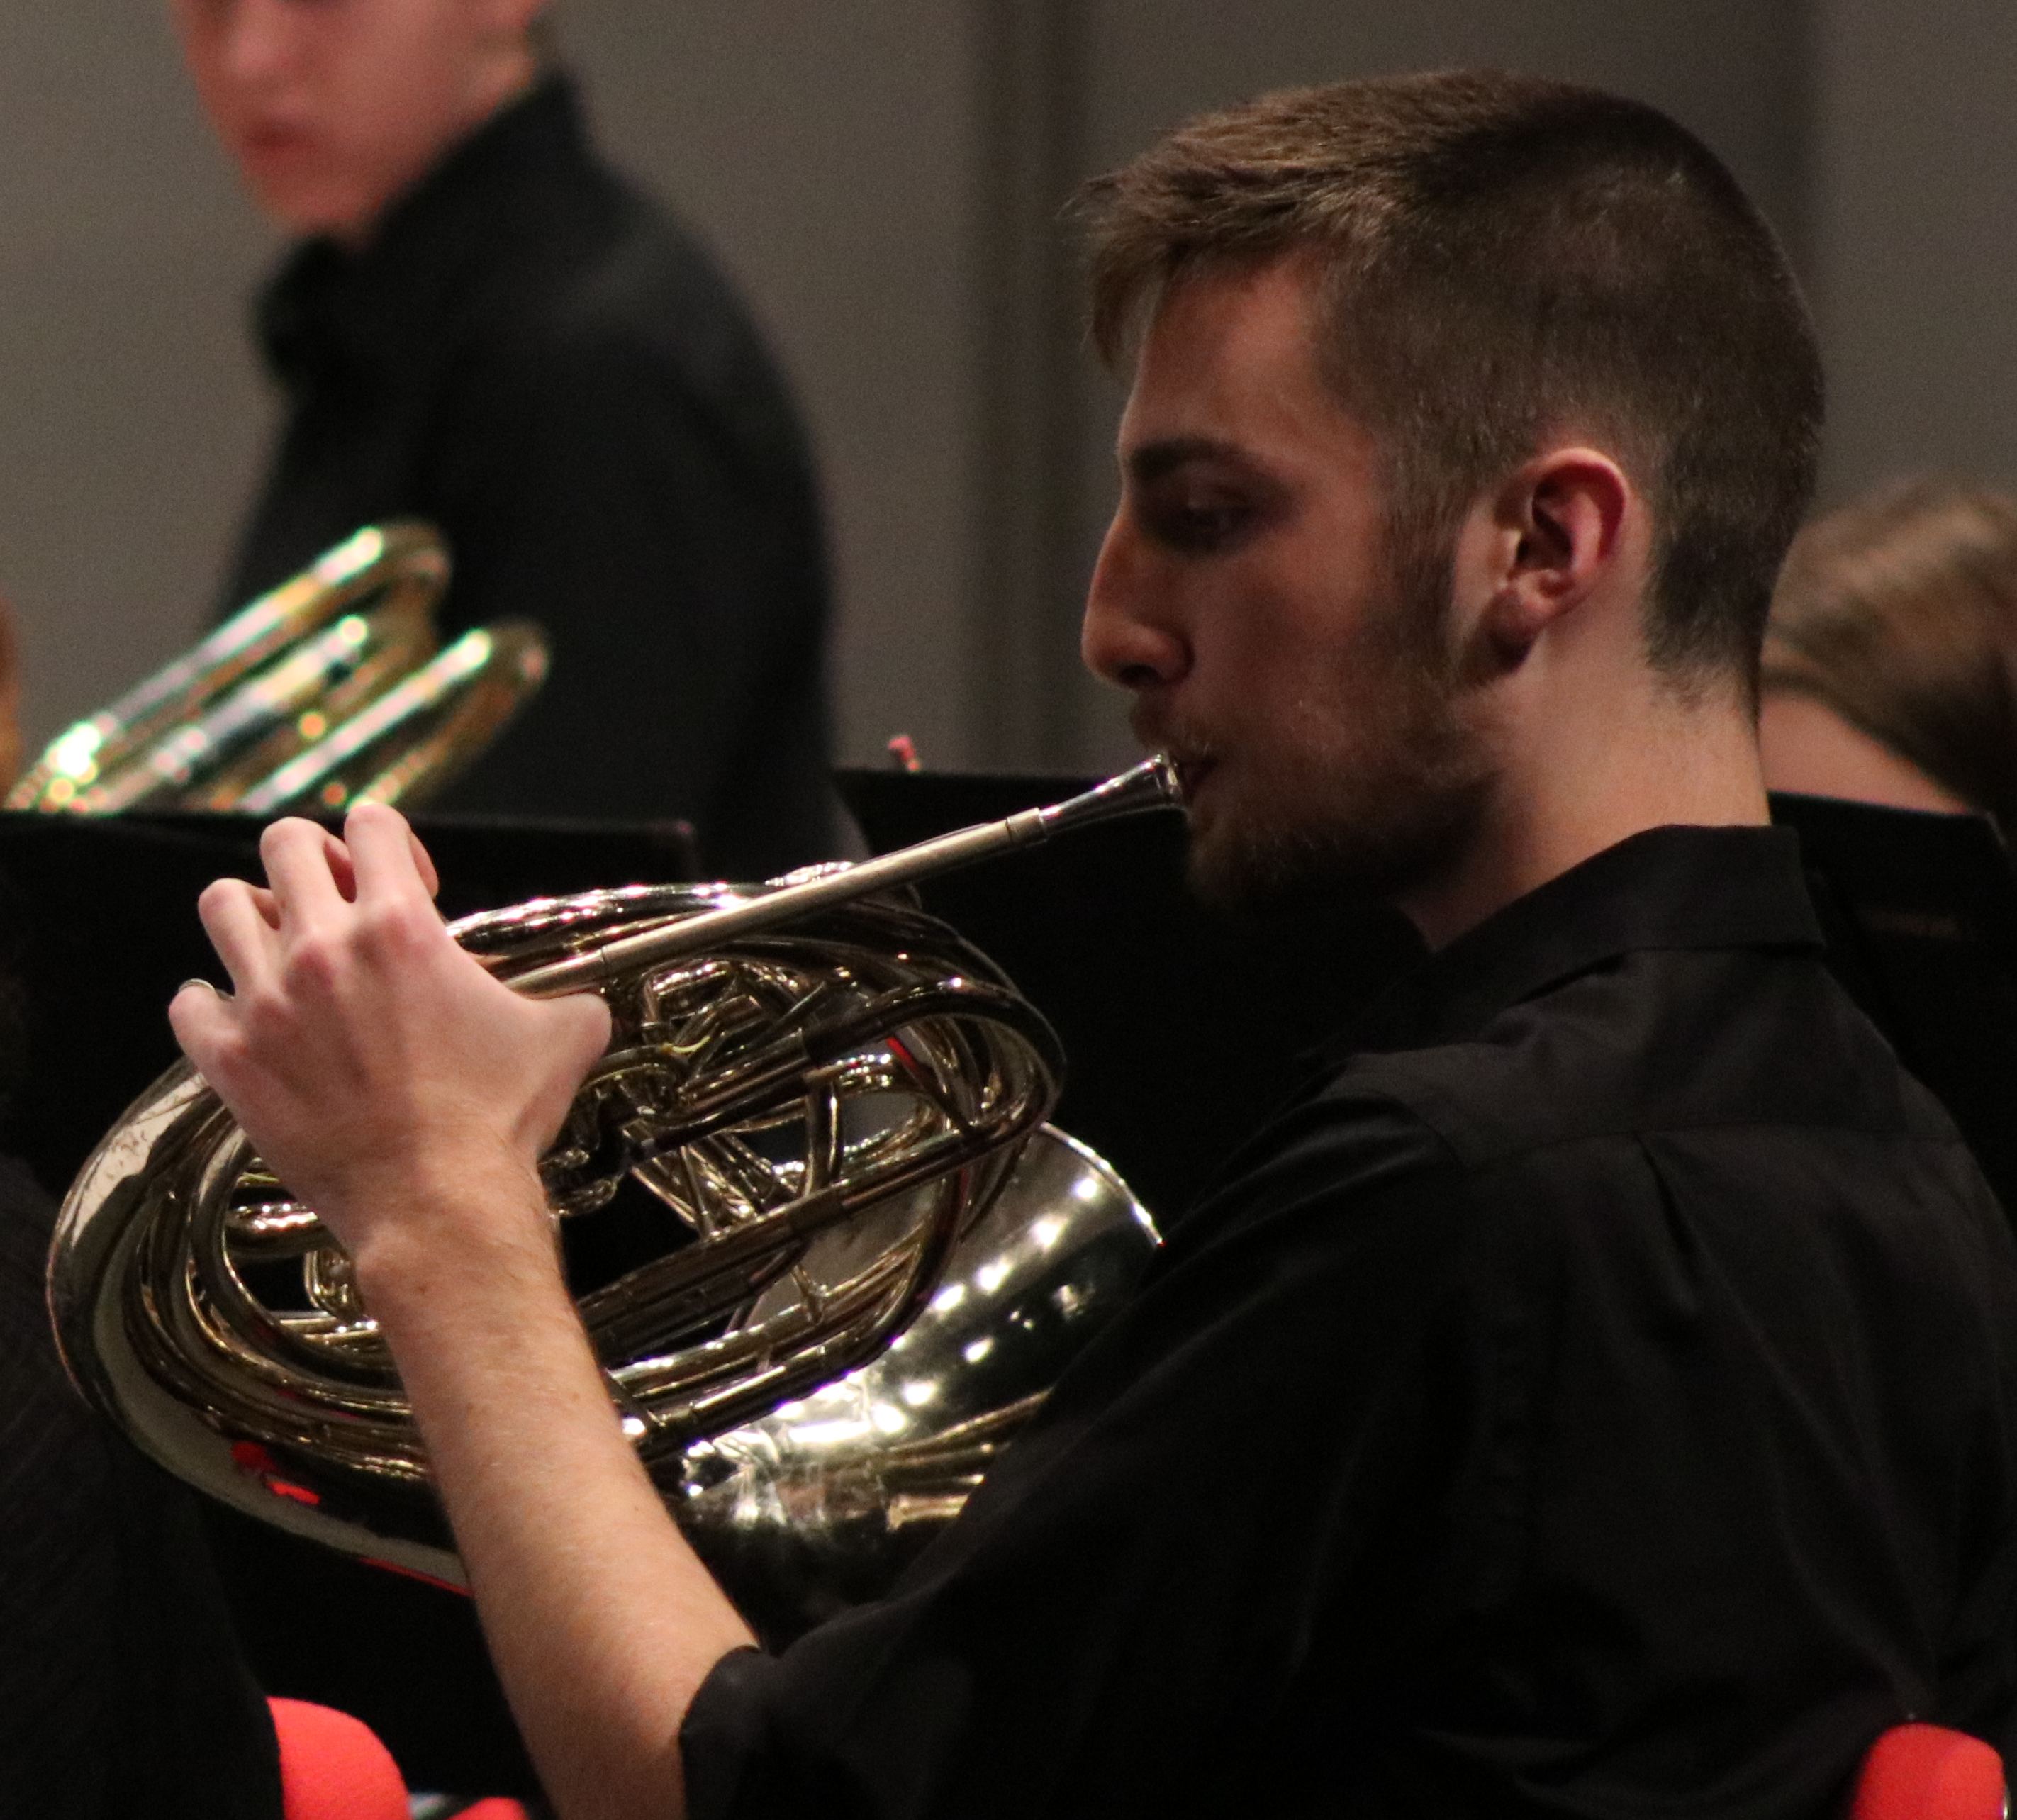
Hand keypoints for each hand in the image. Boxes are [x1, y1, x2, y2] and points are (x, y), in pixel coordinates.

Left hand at [169, 804, 610, 1276]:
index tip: (414, 886)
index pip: (372, 822)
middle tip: (341, 907)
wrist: (438, 1204)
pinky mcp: (229, 1060)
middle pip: (284, 844)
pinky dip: (211, 1004)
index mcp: (401, 928)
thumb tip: (586, 1002)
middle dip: (316, 862)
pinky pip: (187, 1001)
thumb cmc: (497, 1120)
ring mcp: (265, 1003)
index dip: (396, 843)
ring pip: (222, 906)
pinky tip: (246, 1022)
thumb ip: (571, 1000)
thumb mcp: (563, 1038)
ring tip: (284, 953)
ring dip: (255, 918)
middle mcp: (322, 949)